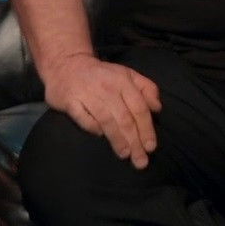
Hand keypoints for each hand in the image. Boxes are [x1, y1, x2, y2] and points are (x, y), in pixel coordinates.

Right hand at [44, 53, 162, 168]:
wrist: (67, 64)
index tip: (151, 147)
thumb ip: (146, 88)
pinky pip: (83, 118)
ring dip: (117, 139)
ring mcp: (87, 93)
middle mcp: (107, 87)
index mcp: (123, 80)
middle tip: (141, 160)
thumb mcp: (127, 75)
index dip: (146, 128)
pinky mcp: (69, 100)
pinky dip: (93, 128)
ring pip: (106, 120)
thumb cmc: (103, 75)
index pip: (139, 107)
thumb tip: (157, 108)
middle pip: (124, 118)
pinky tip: (101, 136)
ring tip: (125, 154)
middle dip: (134, 141)